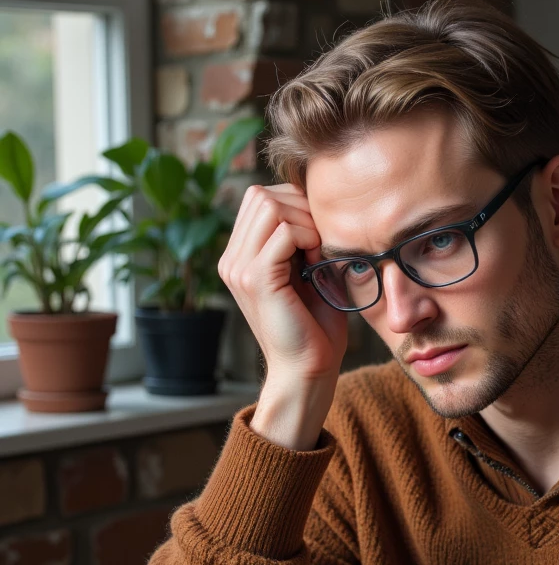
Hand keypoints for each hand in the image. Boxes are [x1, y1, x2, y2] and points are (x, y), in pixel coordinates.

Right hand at [218, 184, 347, 448]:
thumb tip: (310, 201)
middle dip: (299, 207)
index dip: (294, 204)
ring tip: (317, 253)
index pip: (258, 197)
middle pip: (260, 195)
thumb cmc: (314, 325)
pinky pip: (282, 231)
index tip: (316, 235)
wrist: (308, 369)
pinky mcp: (256, 279)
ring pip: (270, 206)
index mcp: (239, 257)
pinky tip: (316, 261)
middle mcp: (231, 260)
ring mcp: (239, 269)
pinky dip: (307, 238)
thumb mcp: (304, 272)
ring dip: (305, 222)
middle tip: (320, 241)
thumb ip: (299, 238)